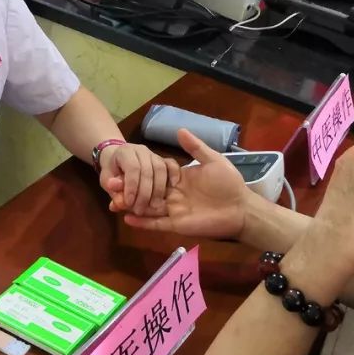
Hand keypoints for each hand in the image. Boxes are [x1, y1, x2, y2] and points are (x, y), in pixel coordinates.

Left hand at [100, 143, 174, 215]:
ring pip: (160, 169)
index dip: (132, 186)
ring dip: (158, 189)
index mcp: (125, 152)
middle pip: (148, 170)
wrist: (118, 159)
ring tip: (154, 206)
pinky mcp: (163, 159)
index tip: (129, 203)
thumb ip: (113, 191)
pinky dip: (173, 175)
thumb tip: (119, 203)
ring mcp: (153, 154)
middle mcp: (141, 150)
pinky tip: (171, 188)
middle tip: (140, 210)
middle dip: (145, 193)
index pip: (132, 168)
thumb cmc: (112, 171)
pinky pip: (171, 165)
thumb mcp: (106, 180)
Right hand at [121, 129, 249, 238]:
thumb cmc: (229, 183)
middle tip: (112, 184)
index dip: (143, 172)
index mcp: (181, 179)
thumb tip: (179, 130)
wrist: (241, 207)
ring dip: (132, 205)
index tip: (125, 167)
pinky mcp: (177, 224)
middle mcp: (174, 194)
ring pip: (148, 208)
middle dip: (132, 189)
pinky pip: (156, 224)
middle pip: (148, 191)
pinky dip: (142, 222)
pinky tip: (127, 218)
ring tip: (113, 201)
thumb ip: (195, 147)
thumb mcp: (213, 160)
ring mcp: (174, 210)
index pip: (156, 174)